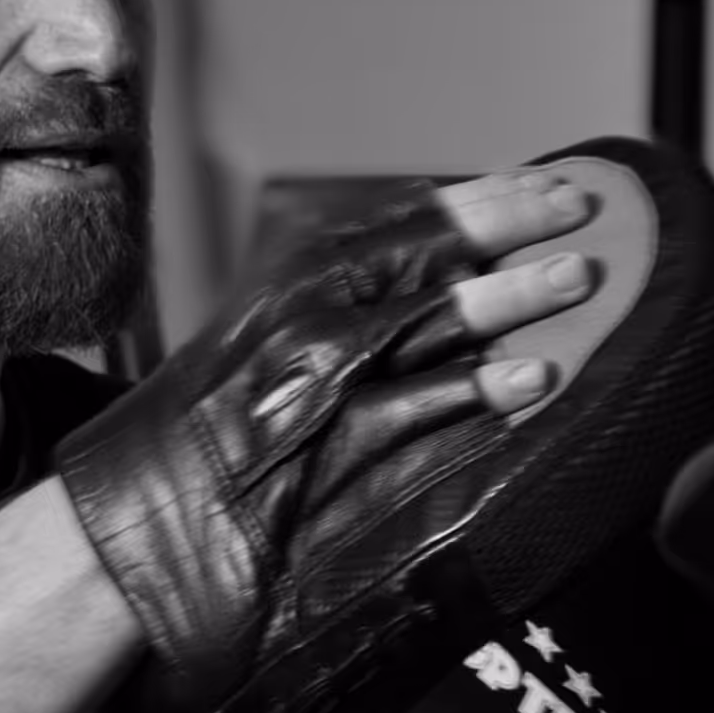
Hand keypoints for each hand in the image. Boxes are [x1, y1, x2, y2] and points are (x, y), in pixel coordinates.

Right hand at [55, 169, 598, 712]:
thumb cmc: (202, 445)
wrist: (128, 528)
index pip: (403, 221)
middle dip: (511, 225)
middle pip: (426, 252)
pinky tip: (536, 381)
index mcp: (292, 282)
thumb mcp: (266, 351)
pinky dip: (478, 392)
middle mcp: (304, 314)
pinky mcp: (325, 449)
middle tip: (585, 209)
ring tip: (580, 278)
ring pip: (430, 319)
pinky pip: (417, 410)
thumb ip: (345, 317)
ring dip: (511, 296)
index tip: (546, 184)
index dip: (482, 199)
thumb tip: (436, 295)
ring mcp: (316, 380)